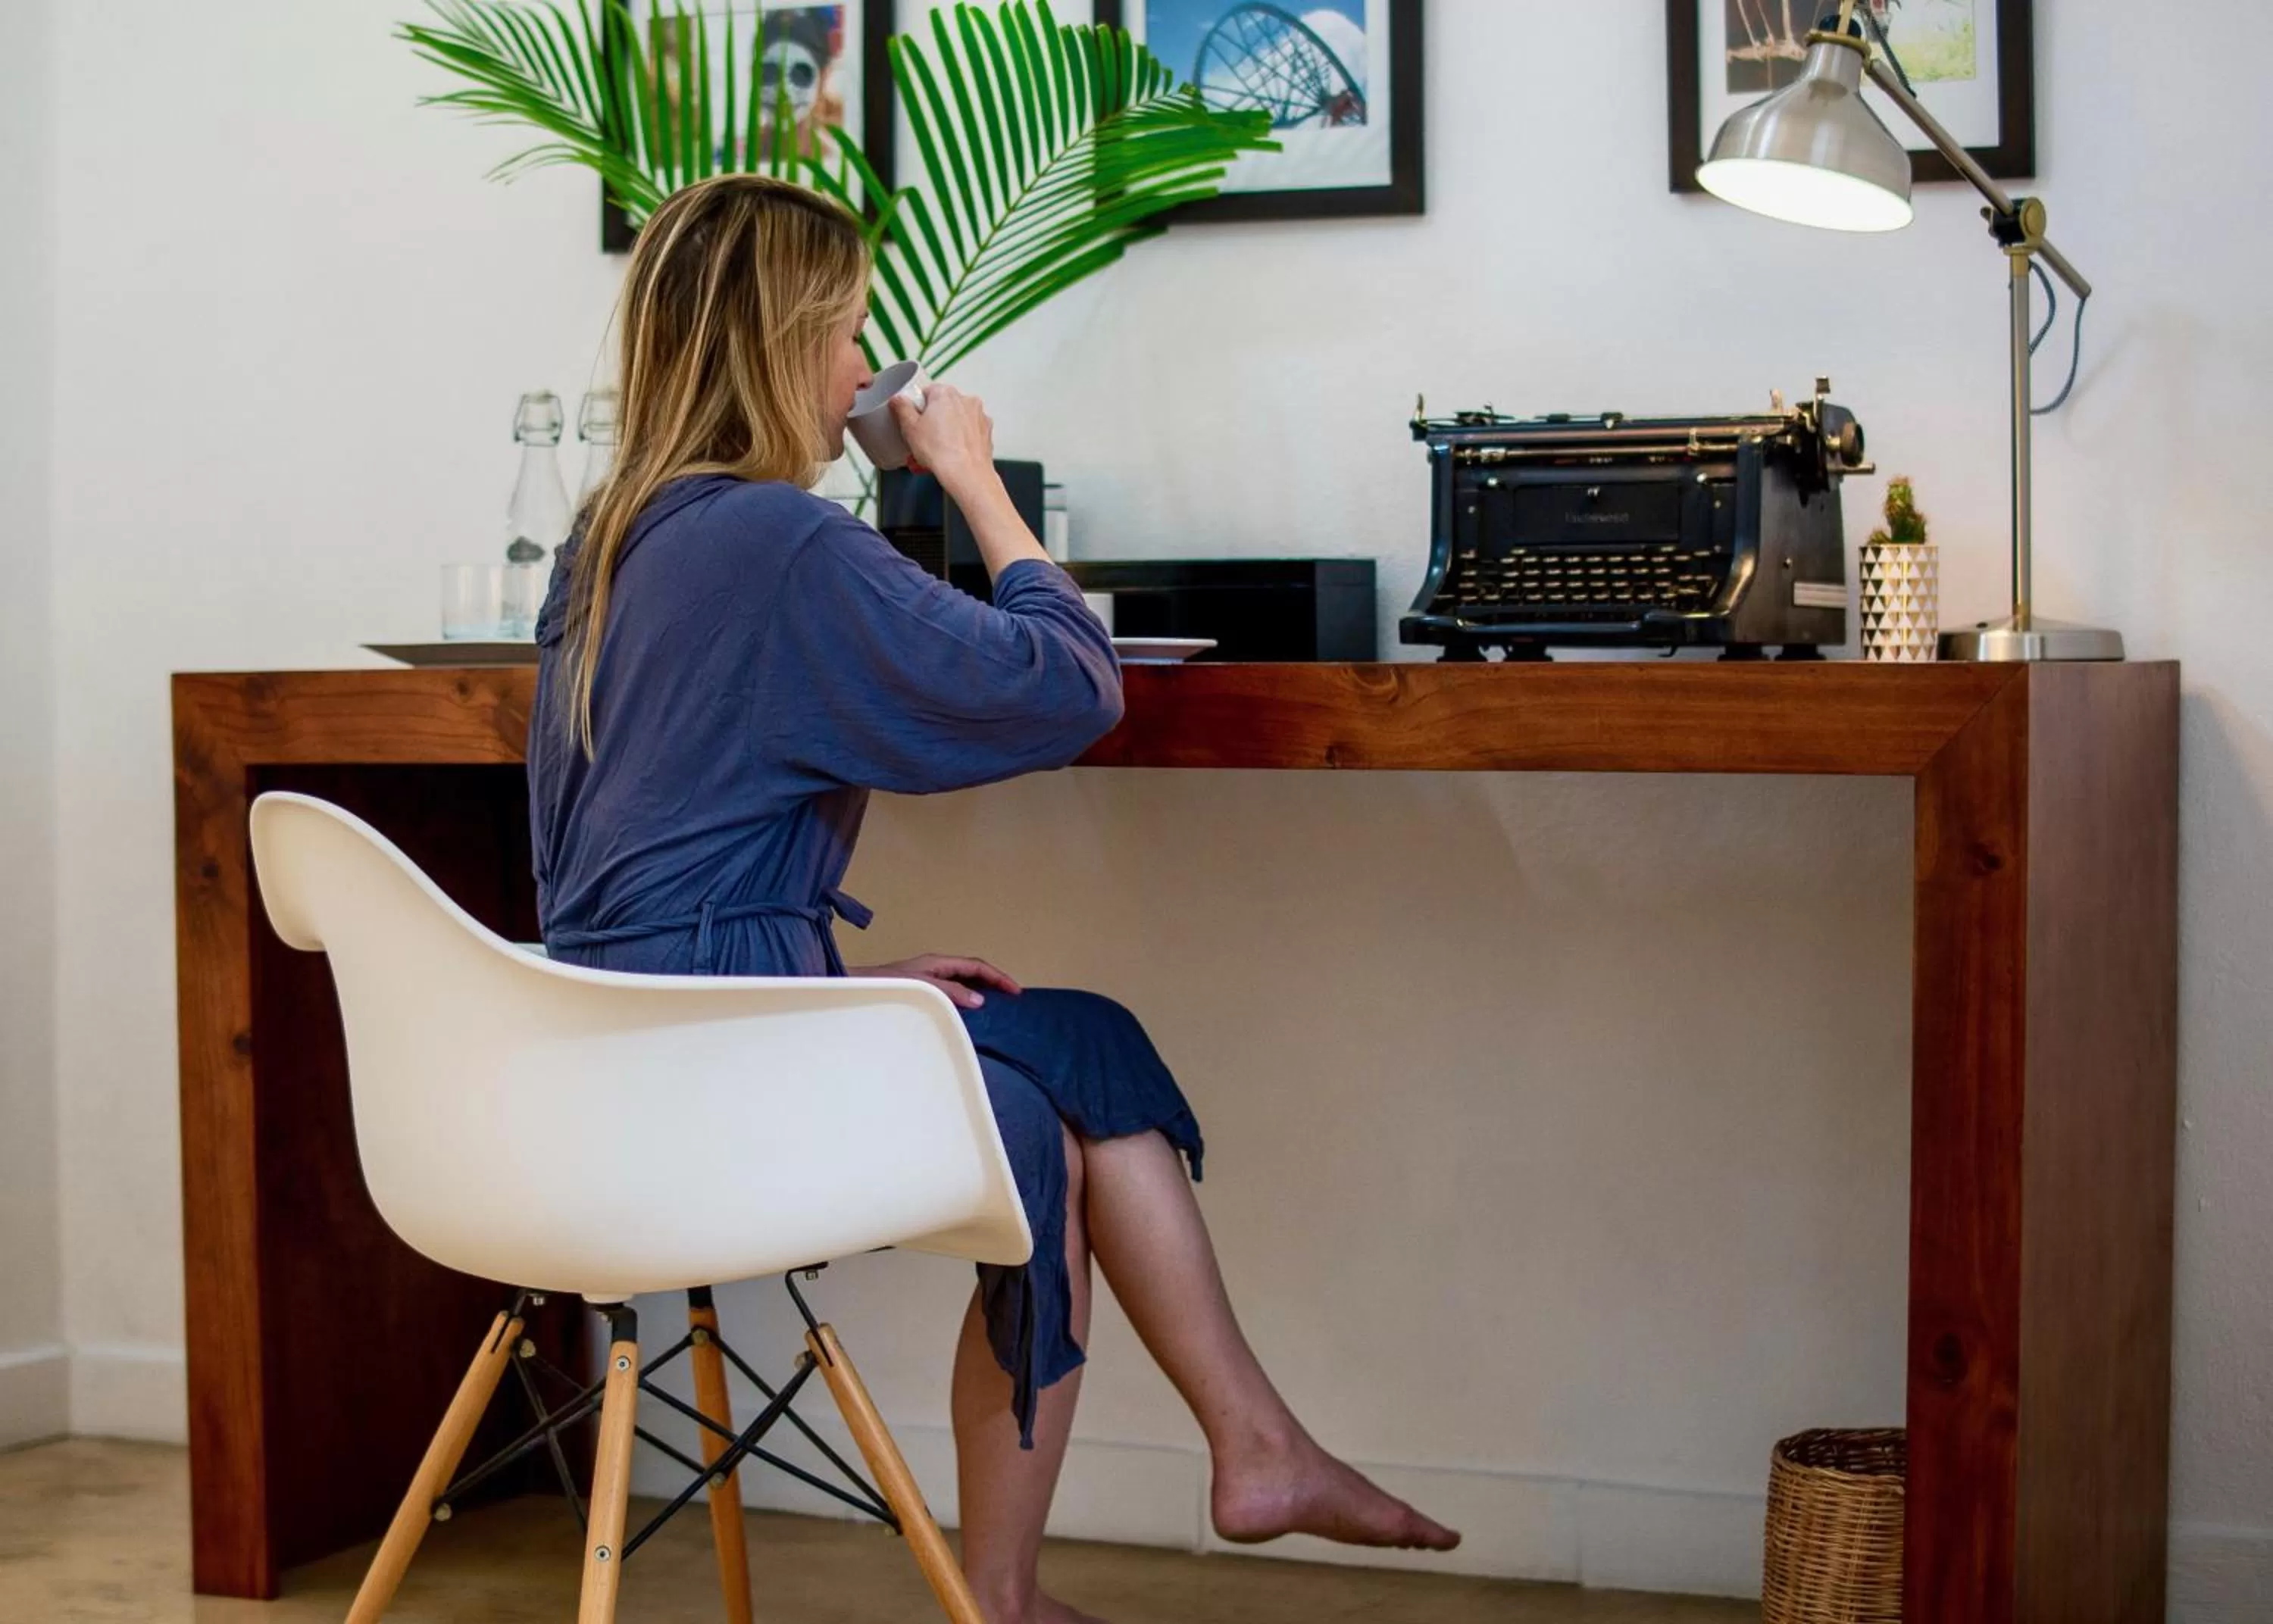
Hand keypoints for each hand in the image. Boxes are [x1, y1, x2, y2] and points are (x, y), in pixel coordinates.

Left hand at [849, 952, 1022, 1010]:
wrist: (855, 989)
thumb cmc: (886, 985)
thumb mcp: (922, 987)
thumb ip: (951, 992)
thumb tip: (980, 999)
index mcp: (938, 963)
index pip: (976, 966)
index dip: (998, 977)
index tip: (1016, 991)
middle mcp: (935, 969)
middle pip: (972, 973)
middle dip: (993, 983)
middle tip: (1012, 999)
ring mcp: (928, 981)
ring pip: (961, 984)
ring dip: (980, 992)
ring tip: (997, 1008)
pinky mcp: (920, 994)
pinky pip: (950, 995)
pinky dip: (964, 1002)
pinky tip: (967, 1016)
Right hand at [890, 384, 998, 501]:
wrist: (967, 475)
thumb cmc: (941, 452)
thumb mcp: (910, 428)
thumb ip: (901, 408)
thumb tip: (898, 400)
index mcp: (945, 393)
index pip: (926, 392)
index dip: (917, 409)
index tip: (913, 422)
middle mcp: (965, 400)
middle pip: (942, 407)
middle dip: (932, 422)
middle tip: (923, 439)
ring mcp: (979, 416)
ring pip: (956, 420)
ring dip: (946, 432)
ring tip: (935, 452)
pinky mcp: (987, 432)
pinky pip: (968, 433)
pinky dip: (960, 441)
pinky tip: (951, 455)